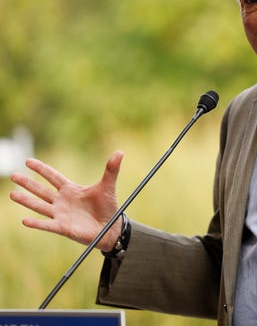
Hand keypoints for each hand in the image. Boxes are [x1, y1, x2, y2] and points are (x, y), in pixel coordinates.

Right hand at [9, 150, 124, 251]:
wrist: (111, 227)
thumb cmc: (107, 207)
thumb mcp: (108, 186)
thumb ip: (111, 170)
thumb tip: (120, 152)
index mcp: (70, 189)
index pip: (53, 177)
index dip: (41, 169)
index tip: (28, 161)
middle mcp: (62, 201)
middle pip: (42, 190)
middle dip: (28, 183)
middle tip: (14, 175)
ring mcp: (61, 214)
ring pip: (40, 206)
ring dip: (27, 201)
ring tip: (12, 194)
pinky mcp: (63, 228)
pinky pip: (47, 225)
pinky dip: (37, 223)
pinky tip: (25, 220)